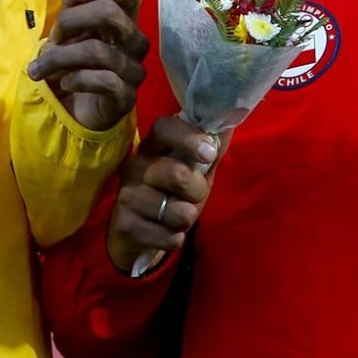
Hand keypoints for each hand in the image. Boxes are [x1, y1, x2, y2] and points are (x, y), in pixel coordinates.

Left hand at [27, 0, 148, 130]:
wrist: (78, 110)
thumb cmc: (76, 65)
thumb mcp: (70, 34)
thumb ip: (73, 10)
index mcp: (126, 21)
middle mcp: (136, 42)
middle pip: (110, 14)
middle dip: (70, 21)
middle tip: (51, 38)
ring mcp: (134, 70)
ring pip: (96, 50)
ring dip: (58, 57)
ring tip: (39, 67)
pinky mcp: (127, 97)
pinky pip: (104, 81)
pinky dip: (76, 79)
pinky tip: (64, 83)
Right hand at [106, 115, 220, 274]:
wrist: (138, 231)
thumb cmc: (173, 192)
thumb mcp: (196, 169)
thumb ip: (213, 148)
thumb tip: (232, 119)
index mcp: (153, 146)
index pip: (164, 127)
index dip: (189, 138)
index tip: (209, 154)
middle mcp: (134, 166)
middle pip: (179, 174)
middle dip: (198, 191)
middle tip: (191, 196)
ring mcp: (126, 196)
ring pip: (178, 212)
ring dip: (186, 218)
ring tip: (174, 215)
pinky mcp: (125, 226)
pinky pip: (171, 237)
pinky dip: (175, 238)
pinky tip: (163, 231)